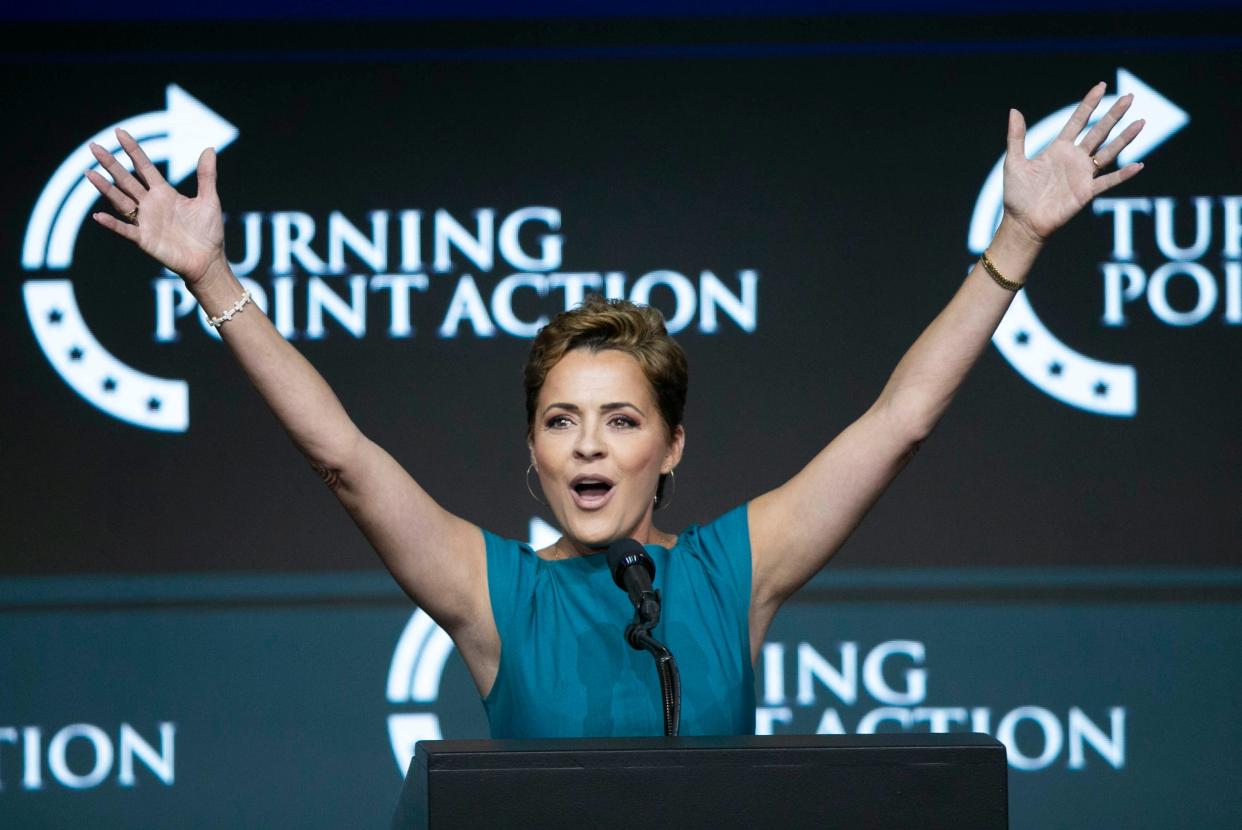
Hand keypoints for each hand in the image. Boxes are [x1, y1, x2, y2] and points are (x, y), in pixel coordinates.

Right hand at [87, 129, 225, 285]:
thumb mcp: (209, 200)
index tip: (119, 133)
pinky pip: (125, 231)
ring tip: (89, 173)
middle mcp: (150, 204)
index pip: (144, 167)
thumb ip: (206, 175)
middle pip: (126, 180)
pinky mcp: (145, 240)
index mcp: (164, 193)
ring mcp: (145, 221)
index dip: (132, 150)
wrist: (209, 260)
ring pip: (120, 201)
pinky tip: (99, 216)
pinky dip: (113, 224)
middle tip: (94, 146)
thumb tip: (209, 148)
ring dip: (105, 188)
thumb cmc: (208, 231)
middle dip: (111, 163)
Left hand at [1002, 82, 1144, 244]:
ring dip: (1125, 138)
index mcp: (1058, 149)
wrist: (1022, 222)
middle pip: (1099, 132)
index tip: (1101, 86)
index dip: (1089, 104)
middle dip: (1114, 114)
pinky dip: (1123, 175)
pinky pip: (1109, 182)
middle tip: (1130, 97)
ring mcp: (1082, 175)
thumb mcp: (1014, 162)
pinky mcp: (1086, 192)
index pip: (1077, 121)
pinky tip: (1139, 165)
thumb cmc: (1017, 194)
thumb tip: (1014, 110)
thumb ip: (1016, 137)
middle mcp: (1074, 158)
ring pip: (1109, 152)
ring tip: (1141, 122)